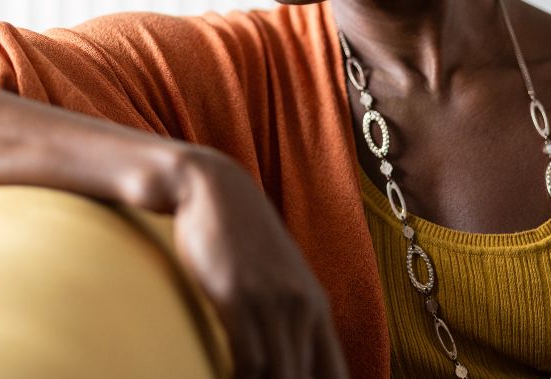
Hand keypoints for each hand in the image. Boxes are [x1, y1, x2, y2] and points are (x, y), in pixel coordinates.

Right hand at [171, 147, 349, 378]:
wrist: (214, 190)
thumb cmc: (242, 238)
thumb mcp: (280, 276)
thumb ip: (293, 316)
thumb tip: (294, 360)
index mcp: (316, 306)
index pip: (335, 374)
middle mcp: (300, 306)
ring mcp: (269, 301)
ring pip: (279, 375)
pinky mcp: (235, 296)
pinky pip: (246, 359)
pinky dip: (238, 377)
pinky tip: (221, 376)